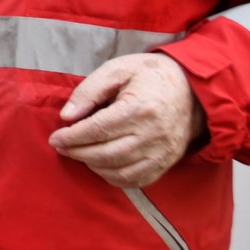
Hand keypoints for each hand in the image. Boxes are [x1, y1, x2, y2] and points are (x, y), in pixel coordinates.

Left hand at [49, 53, 205, 187]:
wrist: (194, 90)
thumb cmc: (150, 76)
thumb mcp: (117, 69)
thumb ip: (89, 90)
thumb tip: (67, 116)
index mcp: (140, 108)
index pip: (98, 130)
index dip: (72, 137)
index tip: (55, 138)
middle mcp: (153, 135)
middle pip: (106, 154)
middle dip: (77, 152)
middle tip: (60, 146)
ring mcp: (162, 153)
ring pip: (119, 170)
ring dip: (92, 166)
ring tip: (78, 153)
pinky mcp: (166, 163)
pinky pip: (136, 180)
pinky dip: (113, 177)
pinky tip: (99, 165)